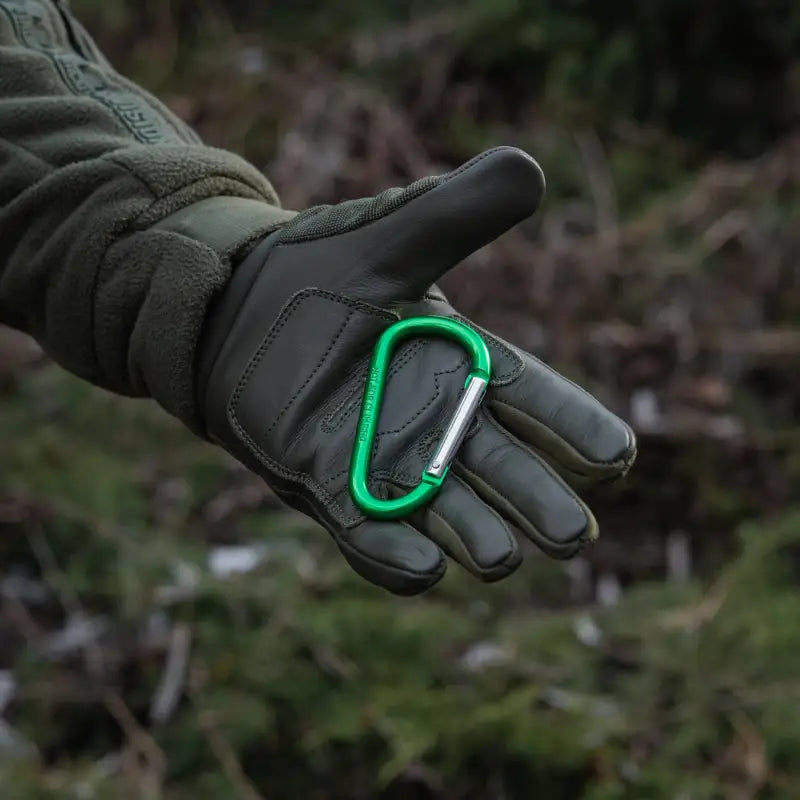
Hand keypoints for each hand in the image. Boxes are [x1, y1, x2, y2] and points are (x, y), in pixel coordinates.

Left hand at [196, 147, 635, 594]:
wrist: (237, 306)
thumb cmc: (322, 268)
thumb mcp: (391, 235)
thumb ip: (454, 213)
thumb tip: (528, 168)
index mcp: (462, 361)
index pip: (532, 398)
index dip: (573, 426)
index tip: (617, 457)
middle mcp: (433, 419)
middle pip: (498, 467)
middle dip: (534, 500)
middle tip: (573, 536)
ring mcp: (381, 458)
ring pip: (442, 509)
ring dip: (472, 534)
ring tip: (502, 556)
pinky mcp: (325, 483)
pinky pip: (366, 528)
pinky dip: (392, 550)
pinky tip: (422, 569)